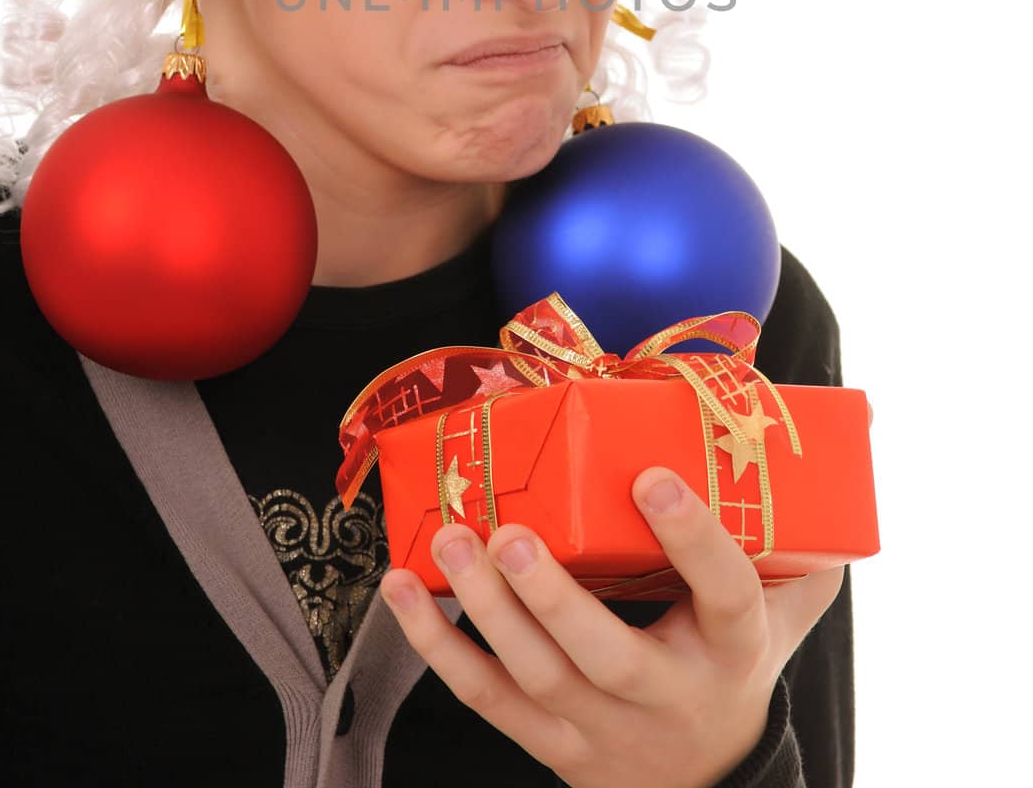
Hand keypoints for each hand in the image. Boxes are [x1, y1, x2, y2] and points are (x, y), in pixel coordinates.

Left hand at [378, 454, 853, 787]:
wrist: (704, 784)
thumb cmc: (733, 667)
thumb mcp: (781, 614)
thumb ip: (794, 542)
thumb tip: (797, 444)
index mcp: (730, 651)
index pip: (724, 595)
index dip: (691, 537)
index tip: (653, 476)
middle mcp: (664, 696)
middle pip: (605, 658)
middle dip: (552, 600)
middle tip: (511, 534)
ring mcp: (597, 728)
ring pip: (532, 679)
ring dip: (480, 613)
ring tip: (447, 542)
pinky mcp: (546, 741)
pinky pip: (483, 697)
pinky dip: (435, 645)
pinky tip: (400, 590)